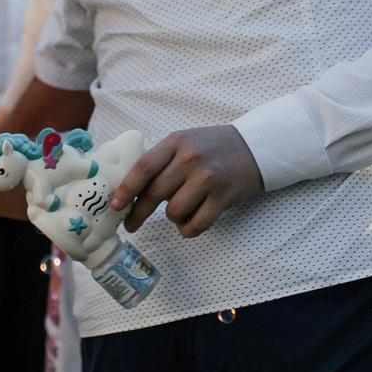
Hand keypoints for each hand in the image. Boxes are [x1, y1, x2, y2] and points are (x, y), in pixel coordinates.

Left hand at [109, 125, 263, 237]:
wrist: (255, 148)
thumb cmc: (213, 147)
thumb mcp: (185, 142)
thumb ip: (161, 160)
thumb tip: (130, 189)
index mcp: (176, 142)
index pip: (144, 168)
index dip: (126, 189)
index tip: (115, 205)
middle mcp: (191, 159)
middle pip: (155, 194)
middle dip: (138, 214)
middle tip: (130, 225)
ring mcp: (208, 179)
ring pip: (174, 212)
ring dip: (172, 217)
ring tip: (181, 209)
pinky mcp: (223, 198)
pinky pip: (196, 225)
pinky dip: (188, 229)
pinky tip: (191, 221)